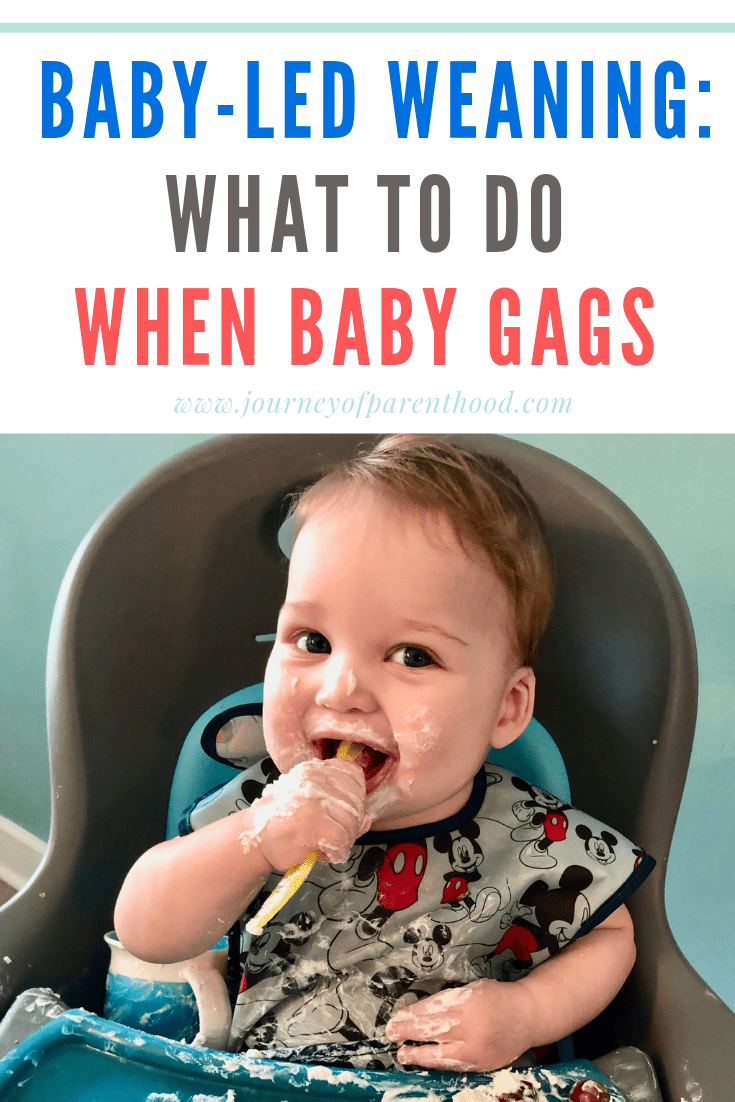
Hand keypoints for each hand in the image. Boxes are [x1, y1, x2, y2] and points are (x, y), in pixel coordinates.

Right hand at [244, 758, 367, 869]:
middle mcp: (316, 779)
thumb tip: (368, 818)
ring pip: (352, 823)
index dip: (356, 796)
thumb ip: (339, 805)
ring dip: (344, 841)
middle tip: (335, 835)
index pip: (353, 774)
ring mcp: (315, 800)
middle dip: (352, 824)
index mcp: (316, 769)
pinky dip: (336, 852)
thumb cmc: (285, 823)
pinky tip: (322, 852)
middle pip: (357, 801)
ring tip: (327, 845)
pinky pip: (342, 840)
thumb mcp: (312, 804)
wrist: (255, 838)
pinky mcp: (313, 823)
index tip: (342, 811)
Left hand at [384, 978, 536, 1071]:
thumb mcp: (471, 990)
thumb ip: (448, 1001)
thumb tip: (419, 1011)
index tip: (397, 1017)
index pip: (433, 1010)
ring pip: (441, 1055)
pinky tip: (425, 1061)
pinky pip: (454, 1066)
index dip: (412, 1015)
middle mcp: (471, 1028)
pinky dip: (437, 1064)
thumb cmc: (497, 998)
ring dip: (419, 1054)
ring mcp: (477, 1050)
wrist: (527, 1017)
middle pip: (433, 1032)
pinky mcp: (481, 1065)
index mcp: (468, 1003)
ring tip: (403, 1053)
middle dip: (409, 1033)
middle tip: (391, 1033)